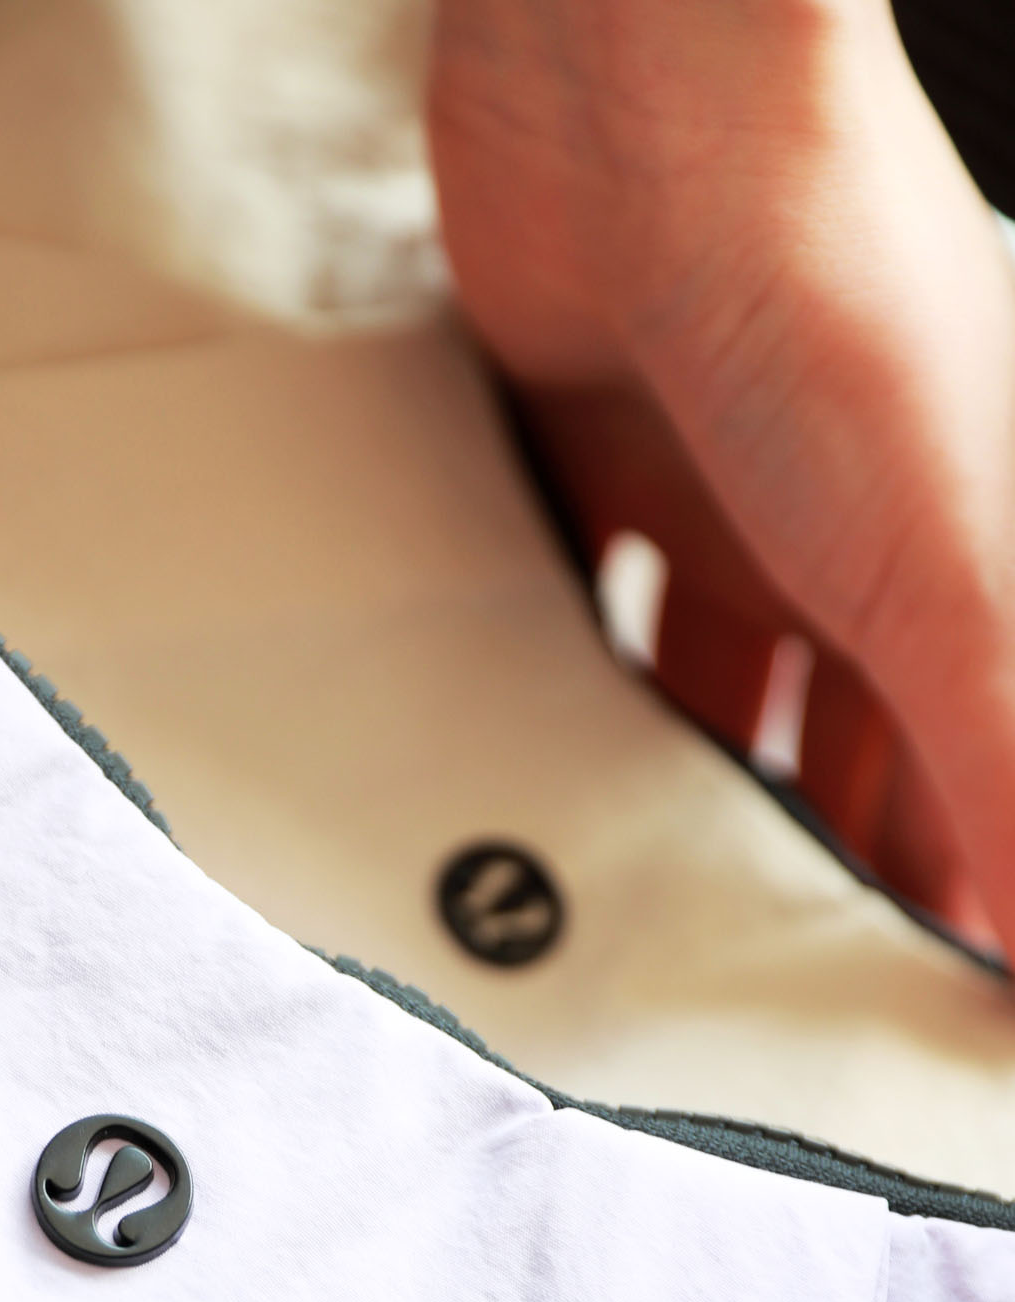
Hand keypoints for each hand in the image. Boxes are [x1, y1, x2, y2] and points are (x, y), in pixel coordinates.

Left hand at [428, 0, 1014, 955]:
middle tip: (752, 1007)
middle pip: (831, 748)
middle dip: (807, 867)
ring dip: (667, 790)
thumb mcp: (940, 580)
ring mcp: (714, 491)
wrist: (657, 102)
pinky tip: (513, 767)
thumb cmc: (831, 305)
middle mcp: (841, 541)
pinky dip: (552, 677)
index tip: (913, 1022)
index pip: (964, 776)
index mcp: (949, 571)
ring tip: (618, 922)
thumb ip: (1000, 764)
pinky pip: (575, 594)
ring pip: (698, 686)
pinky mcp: (587, 446)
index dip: (949, 901)